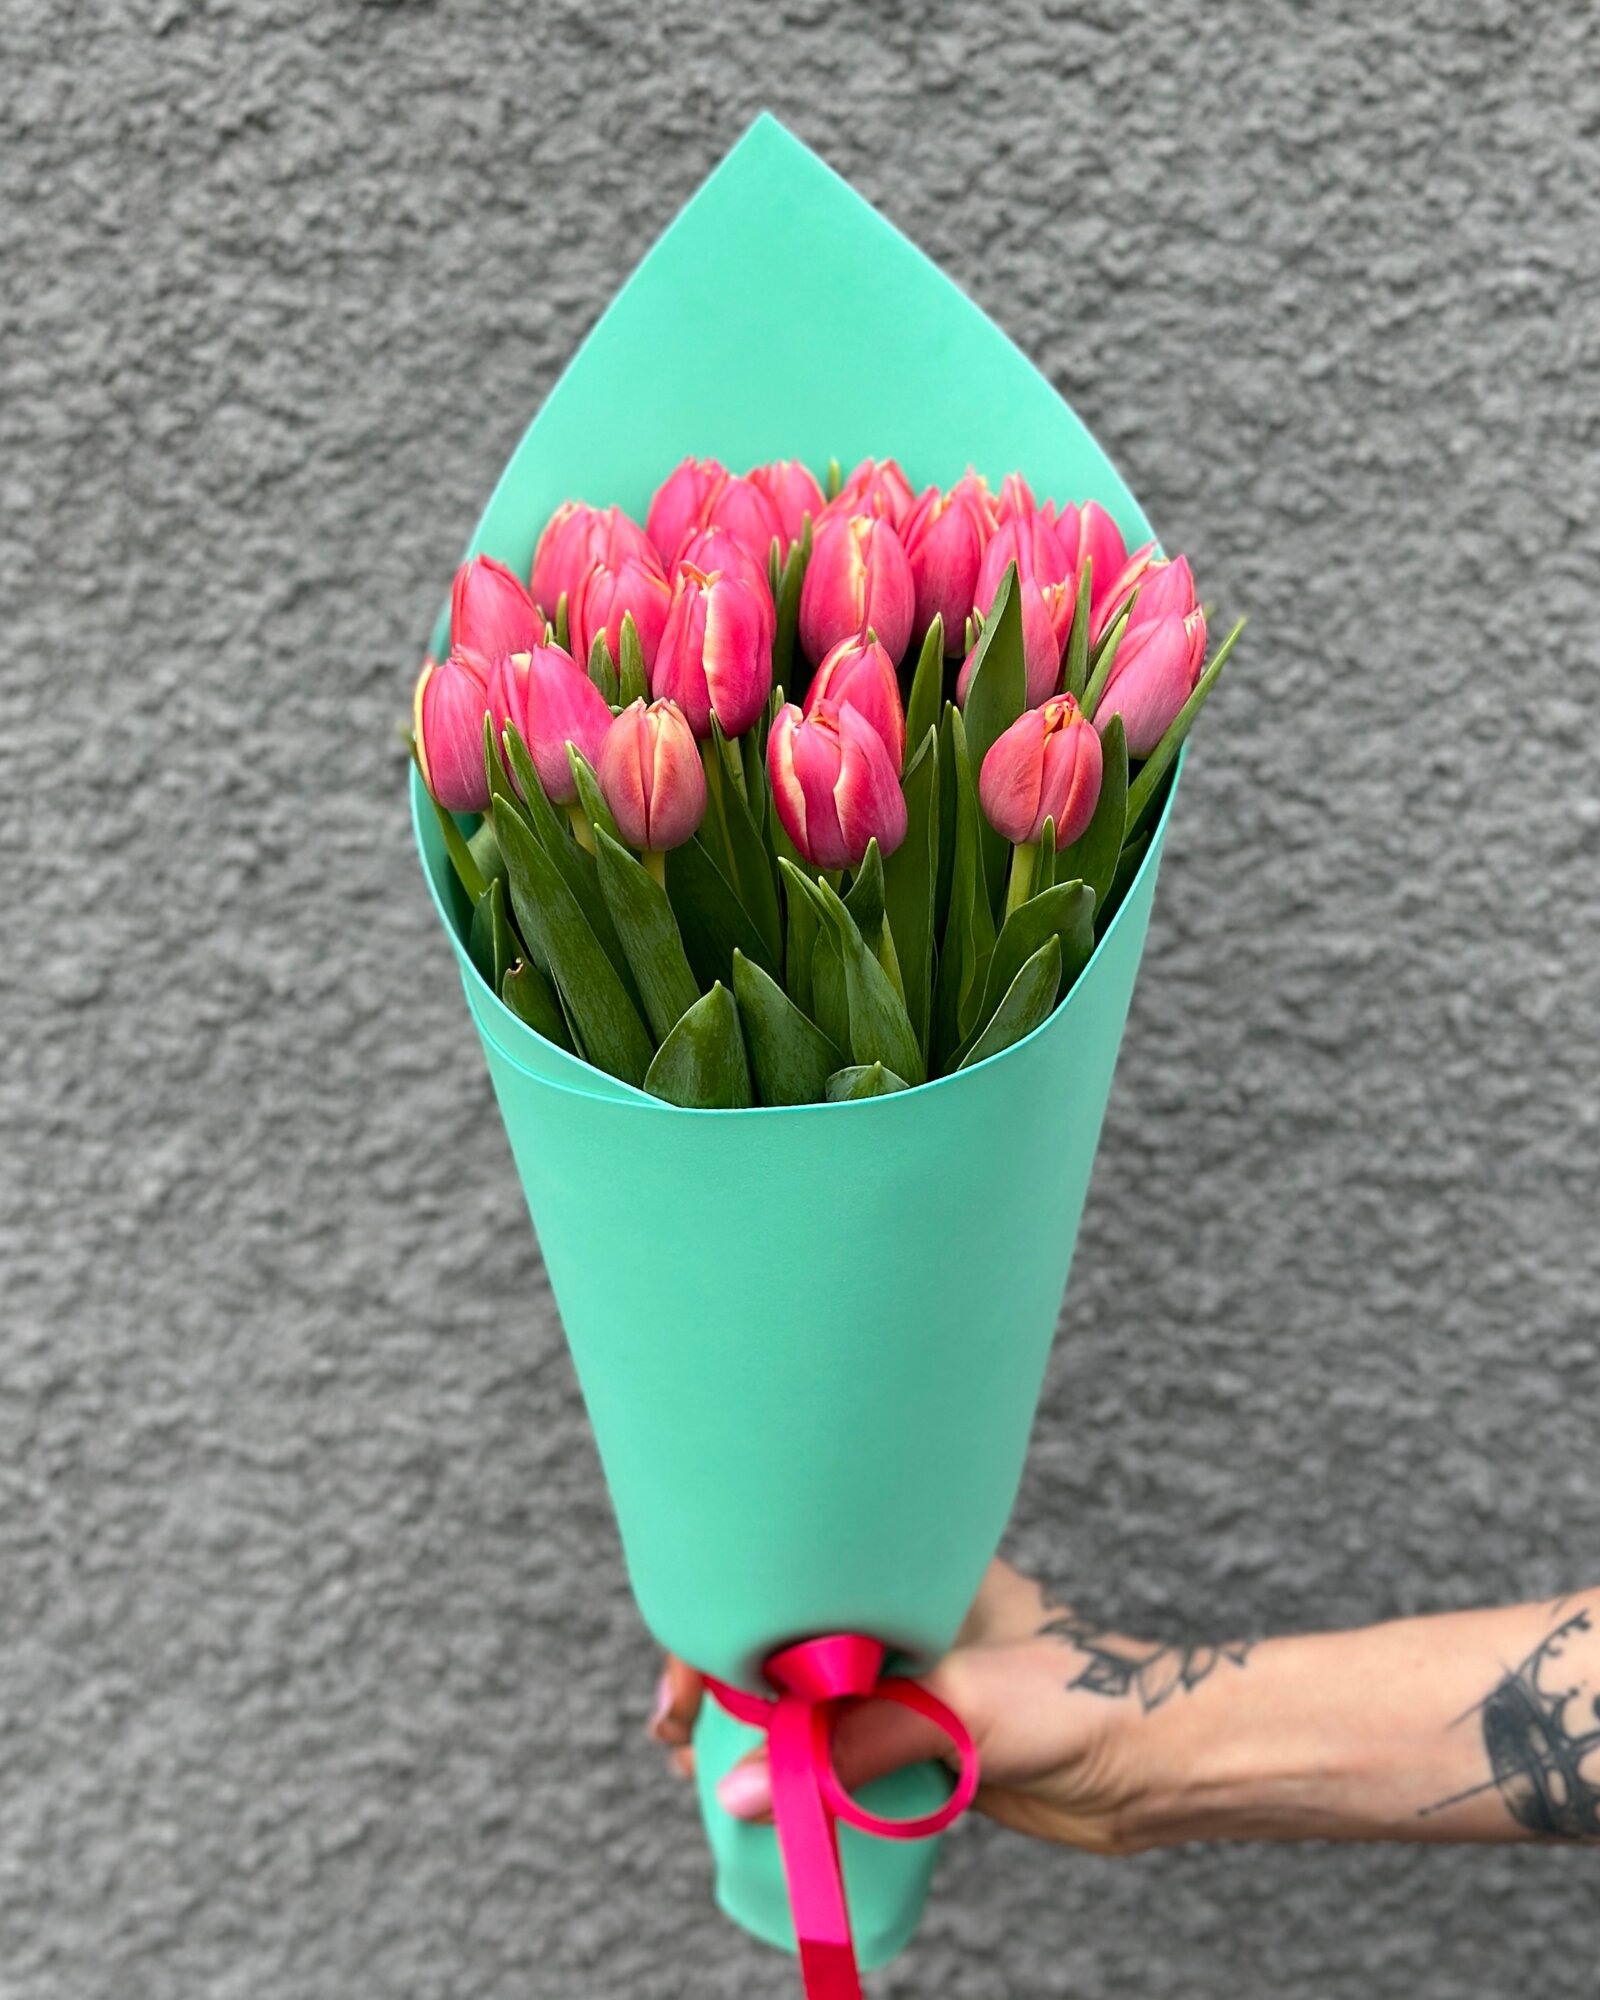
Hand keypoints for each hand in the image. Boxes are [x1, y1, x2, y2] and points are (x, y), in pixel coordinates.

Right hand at [648, 1557, 1169, 1852]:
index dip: (721, 1619)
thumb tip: (740, 1789)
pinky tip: (761, 1798)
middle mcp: (896, 1616)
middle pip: (783, 1639)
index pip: (789, 1578)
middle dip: (719, 1677)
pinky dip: (794, 1771)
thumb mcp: (959, 1704)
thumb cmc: (1074, 1699)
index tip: (681, 1680)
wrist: (1151, 1763)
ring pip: (804, 1699)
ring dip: (752, 1731)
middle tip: (673, 1735)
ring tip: (697, 1770)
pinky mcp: (917, 1739)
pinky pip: (835, 1751)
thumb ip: (855, 1743)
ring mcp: (905, 1679)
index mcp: (905, 1566)